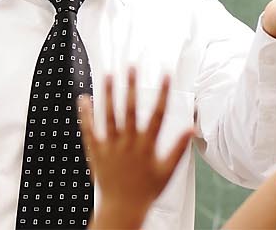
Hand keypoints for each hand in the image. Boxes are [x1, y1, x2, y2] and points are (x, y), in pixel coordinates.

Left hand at [78, 69, 192, 228]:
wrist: (122, 209)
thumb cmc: (146, 191)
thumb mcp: (167, 172)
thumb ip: (178, 149)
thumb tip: (191, 128)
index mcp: (147, 146)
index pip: (158, 115)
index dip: (163, 93)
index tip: (166, 74)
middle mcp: (128, 143)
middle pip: (130, 110)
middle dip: (131, 86)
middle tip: (132, 66)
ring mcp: (110, 147)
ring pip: (108, 115)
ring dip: (108, 94)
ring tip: (108, 74)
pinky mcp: (96, 152)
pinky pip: (89, 130)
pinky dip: (86, 114)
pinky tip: (84, 97)